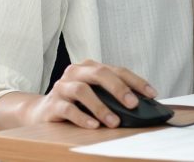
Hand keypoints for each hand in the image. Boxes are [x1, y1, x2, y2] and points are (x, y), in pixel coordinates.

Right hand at [0, 59, 157, 129]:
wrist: (42, 112)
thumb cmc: (76, 103)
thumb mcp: (95, 95)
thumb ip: (112, 95)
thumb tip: (140, 104)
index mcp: (91, 67)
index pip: (117, 70)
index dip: (135, 81)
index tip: (151, 94)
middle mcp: (76, 71)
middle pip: (100, 74)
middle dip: (119, 89)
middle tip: (133, 104)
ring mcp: (62, 86)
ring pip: (83, 91)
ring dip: (101, 107)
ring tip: (114, 122)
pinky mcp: (52, 103)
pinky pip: (68, 109)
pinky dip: (83, 117)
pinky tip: (94, 126)